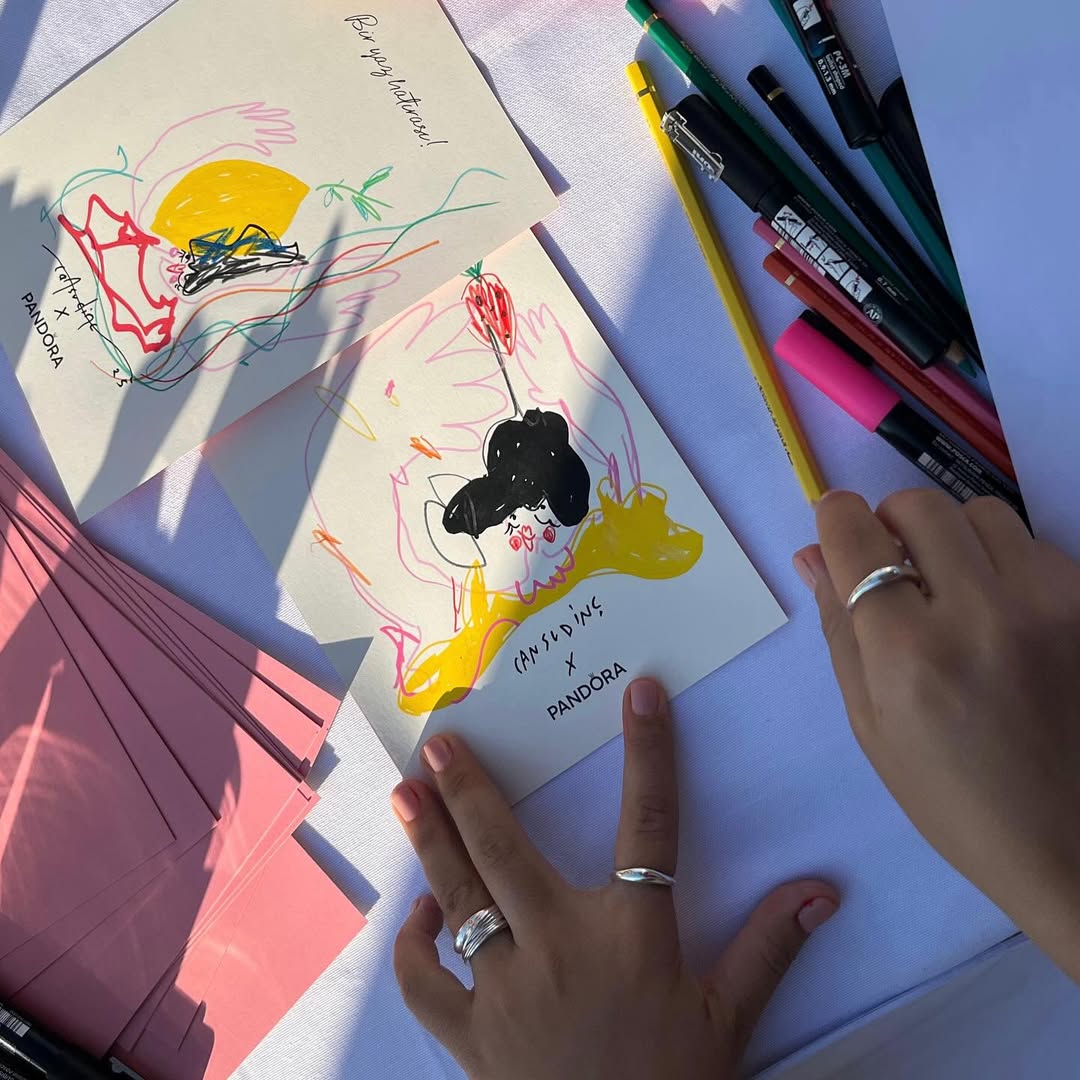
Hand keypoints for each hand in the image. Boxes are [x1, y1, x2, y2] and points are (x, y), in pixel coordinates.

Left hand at [390, 679, 838, 1079]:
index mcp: (630, 936)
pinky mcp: (469, 1039)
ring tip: (404, 797)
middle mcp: (559, 946)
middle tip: (441, 745)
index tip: (640, 692)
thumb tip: (820, 889)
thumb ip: (767, 948)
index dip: (651, 753)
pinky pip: (426, 987)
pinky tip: (415, 916)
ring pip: (458, 901)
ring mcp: (505, 991)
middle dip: (471, 791)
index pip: (650, 825)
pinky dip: (413, 949)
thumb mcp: (730, 1020)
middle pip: (506, 851)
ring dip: (429, 844)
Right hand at [796, 490, 1079, 980]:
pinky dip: (1002, 561)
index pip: (857, 537)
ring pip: (981, 513)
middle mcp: (981, 613)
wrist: (1070, 841)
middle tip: (892, 566)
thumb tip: (811, 553)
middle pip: (920, 506)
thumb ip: (839, 629)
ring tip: (952, 591)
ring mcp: (1050, 603)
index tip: (835, 526)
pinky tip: (1001, 613)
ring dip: (951, 537)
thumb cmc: (953, 796)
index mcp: (909, 654)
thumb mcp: (871, 723)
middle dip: (891, 521)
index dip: (835, 518)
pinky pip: (1033, 544)